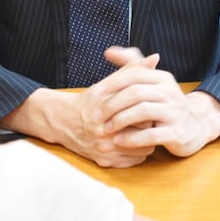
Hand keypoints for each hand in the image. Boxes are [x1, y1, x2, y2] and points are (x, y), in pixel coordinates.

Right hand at [3, 51, 159, 167]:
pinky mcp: (105, 162)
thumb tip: (155, 58)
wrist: (64, 122)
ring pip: (143, 148)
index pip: (142, 111)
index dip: (149, 108)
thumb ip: (132, 70)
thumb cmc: (90, 101)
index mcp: (106, 108)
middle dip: (149, 123)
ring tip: (141, 129)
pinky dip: (138, 151)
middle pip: (144, 130)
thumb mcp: (108, 83)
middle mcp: (104, 131)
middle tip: (149, 118)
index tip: (149, 105)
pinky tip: (134, 141)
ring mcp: (104, 149)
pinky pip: (135, 160)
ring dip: (146, 139)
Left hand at [97, 47, 219, 157]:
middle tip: (97, 115)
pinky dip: (132, 138)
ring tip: (107, 128)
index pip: (134, 74)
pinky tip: (120, 141)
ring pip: (143, 111)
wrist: (194, 126)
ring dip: (121, 120)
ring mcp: (175, 112)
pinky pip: (151, 135)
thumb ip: (131, 65)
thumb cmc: (165, 103)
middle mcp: (170, 92)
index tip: (96, 93)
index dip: (113, 82)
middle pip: (136, 92)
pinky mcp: (177, 133)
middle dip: (113, 103)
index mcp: (162, 78)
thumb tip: (108, 51)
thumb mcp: (152, 82)